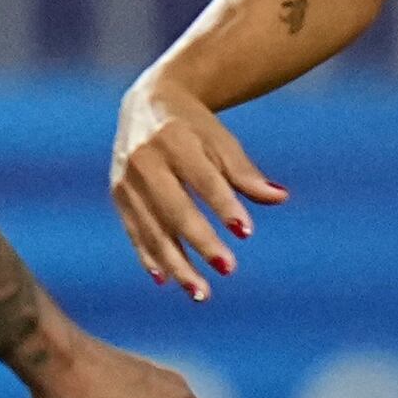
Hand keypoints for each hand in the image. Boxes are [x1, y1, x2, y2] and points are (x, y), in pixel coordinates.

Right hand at [105, 66, 285, 297]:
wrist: (147, 104)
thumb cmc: (195, 126)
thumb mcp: (221, 139)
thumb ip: (245, 172)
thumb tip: (279, 197)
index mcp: (173, 137)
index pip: (203, 178)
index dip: (224, 205)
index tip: (246, 232)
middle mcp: (143, 159)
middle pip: (175, 208)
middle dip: (201, 241)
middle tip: (229, 269)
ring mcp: (125, 180)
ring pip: (153, 229)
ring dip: (177, 263)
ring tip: (201, 293)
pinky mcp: (117, 196)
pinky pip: (135, 232)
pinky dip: (150, 257)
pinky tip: (167, 281)